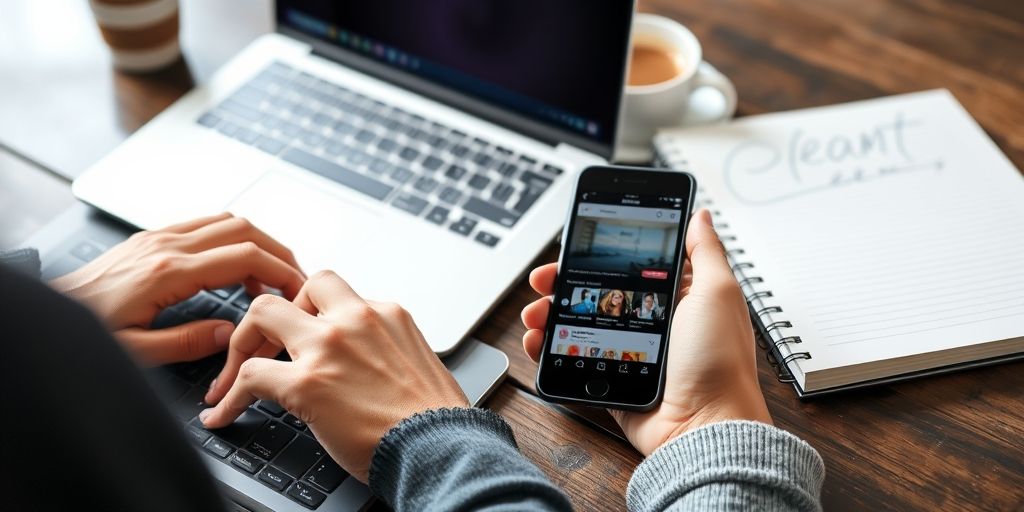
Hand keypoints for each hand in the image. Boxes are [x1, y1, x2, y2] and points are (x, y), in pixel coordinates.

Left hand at [50, 213, 305, 364]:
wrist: (51, 309)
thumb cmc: (88, 330)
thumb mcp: (137, 351)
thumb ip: (187, 342)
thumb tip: (230, 334)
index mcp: (169, 273)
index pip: (244, 257)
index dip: (280, 271)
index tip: (298, 289)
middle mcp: (167, 246)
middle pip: (243, 229)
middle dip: (279, 251)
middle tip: (296, 278)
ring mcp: (160, 236)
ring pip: (226, 221)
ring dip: (258, 242)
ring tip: (270, 274)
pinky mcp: (152, 237)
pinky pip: (205, 224)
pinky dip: (232, 239)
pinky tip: (234, 265)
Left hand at [199, 270, 468, 481]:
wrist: (444, 448)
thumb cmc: (435, 419)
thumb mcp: (414, 362)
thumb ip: (384, 347)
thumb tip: (362, 361)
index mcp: (386, 313)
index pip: (333, 291)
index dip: (308, 307)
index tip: (297, 328)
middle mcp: (357, 318)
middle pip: (296, 285)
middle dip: (275, 313)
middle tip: (263, 346)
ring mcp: (329, 346)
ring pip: (262, 311)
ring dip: (243, 342)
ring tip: (233, 373)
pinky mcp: (307, 382)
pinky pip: (249, 376)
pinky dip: (229, 396)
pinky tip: (225, 414)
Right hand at [521, 209, 771, 455]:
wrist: (706, 426)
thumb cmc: (720, 362)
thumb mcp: (718, 292)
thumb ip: (706, 251)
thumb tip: (699, 215)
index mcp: (678, 298)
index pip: (630, 267)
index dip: (600, 255)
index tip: (574, 247)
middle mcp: (652, 323)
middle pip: (596, 293)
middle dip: (565, 283)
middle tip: (545, 280)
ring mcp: (628, 352)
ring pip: (578, 325)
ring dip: (550, 314)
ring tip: (536, 313)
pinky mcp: (612, 379)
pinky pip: (573, 360)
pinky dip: (549, 350)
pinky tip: (538, 340)